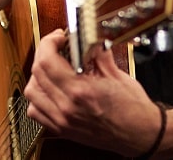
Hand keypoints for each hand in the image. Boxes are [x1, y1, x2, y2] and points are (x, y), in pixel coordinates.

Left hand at [24, 28, 164, 156]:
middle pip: (37, 73)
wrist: (140, 135)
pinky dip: (38, 97)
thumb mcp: (117, 74)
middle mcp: (67, 107)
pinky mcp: (62, 129)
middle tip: (57, 47)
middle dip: (44, 53)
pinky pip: (36, 111)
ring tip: (52, 67)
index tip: (58, 38)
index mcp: (80, 91)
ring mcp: (62, 120)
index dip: (48, 43)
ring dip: (38, 75)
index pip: (47, 61)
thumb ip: (98, 54)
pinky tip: (50, 89)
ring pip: (32, 92)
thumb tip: (89, 39)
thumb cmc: (133, 110)